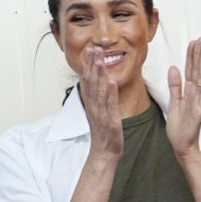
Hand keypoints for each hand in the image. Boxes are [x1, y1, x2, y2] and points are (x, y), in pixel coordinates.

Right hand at [80, 46, 122, 160]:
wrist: (104, 153)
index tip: (90, 49)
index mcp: (91, 103)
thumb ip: (96, 96)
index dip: (88, 65)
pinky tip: (113, 83)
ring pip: (99, 92)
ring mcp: (101, 114)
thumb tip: (95, 82)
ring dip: (100, 76)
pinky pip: (111, 106)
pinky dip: (111, 94)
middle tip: (94, 48)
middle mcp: (93, 107)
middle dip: (92, 65)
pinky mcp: (111, 122)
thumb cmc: (103, 132)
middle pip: (91, 82)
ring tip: (101, 61)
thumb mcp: (97, 111)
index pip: (87, 80)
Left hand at [166, 38, 200, 158]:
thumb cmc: (179, 128)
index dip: (191, 56)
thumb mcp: (173, 102)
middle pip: (197, 71)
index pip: (190, 70)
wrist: (182, 146)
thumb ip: (174, 86)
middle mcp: (196, 95)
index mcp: (188, 93)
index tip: (194, 42)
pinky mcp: (199, 111)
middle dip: (198, 55)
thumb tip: (173, 68)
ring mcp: (199, 103)